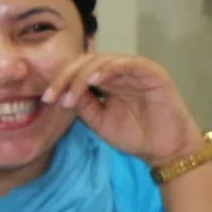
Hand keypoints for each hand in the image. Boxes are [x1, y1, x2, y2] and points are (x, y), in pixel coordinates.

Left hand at [41, 53, 204, 168]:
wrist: (165, 151)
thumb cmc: (136, 137)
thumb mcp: (100, 122)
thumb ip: (84, 105)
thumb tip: (63, 92)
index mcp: (108, 81)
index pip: (79, 72)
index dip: (61, 81)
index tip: (46, 98)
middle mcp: (120, 71)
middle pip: (87, 62)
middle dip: (66, 77)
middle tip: (52, 95)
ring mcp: (135, 69)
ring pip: (104, 60)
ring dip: (83, 75)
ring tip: (70, 93)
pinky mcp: (151, 71)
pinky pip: (126, 63)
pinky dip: (108, 69)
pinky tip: (93, 81)